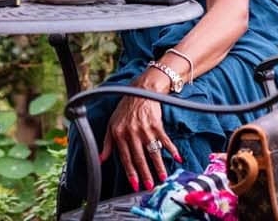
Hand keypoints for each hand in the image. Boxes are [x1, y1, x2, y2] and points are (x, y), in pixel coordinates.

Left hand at [100, 72, 180, 192]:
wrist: (139, 91)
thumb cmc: (124, 109)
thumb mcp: (111, 124)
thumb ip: (107, 143)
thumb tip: (100, 159)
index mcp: (119, 134)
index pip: (125, 158)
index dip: (130, 172)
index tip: (135, 184)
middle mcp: (132, 133)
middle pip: (139, 157)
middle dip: (145, 174)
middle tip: (150, 186)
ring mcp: (145, 128)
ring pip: (152, 151)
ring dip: (158, 166)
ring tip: (162, 178)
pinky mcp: (156, 124)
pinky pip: (165, 140)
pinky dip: (172, 149)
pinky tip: (177, 158)